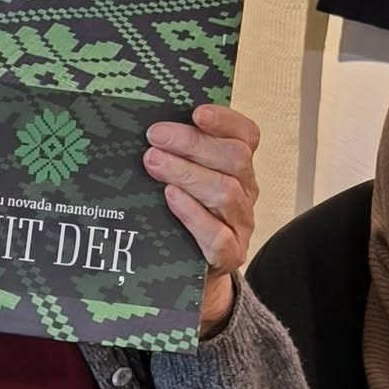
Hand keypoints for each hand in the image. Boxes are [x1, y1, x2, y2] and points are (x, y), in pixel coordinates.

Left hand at [144, 104, 259, 335]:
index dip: (225, 121)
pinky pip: (218, 236)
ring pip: (227, 192)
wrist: (192, 276)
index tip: (196, 112)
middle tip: (154, 137)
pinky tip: (171, 199)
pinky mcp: (229, 257)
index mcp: (238, 169)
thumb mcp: (182, 181)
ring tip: (153, 163)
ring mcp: (240, 226)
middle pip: (235, 159)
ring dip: (187, 173)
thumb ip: (174, 155)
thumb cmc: (179, 218)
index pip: (247, 136)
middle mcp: (246, 193)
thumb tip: (141, 127)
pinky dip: (193, 214)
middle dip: (192, 144)